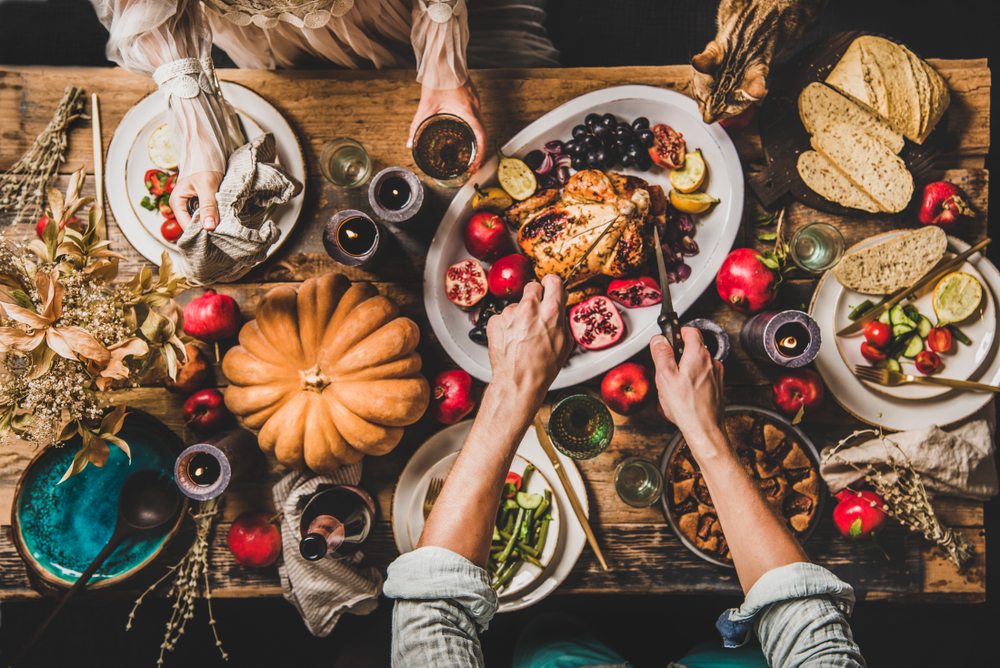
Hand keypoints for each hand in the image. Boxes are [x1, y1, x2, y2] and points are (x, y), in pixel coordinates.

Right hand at [169, 170, 223, 230]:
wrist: (208, 156)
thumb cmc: (204, 166)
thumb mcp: (207, 186)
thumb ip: (208, 206)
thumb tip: (208, 227)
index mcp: (177, 201)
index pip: (185, 225)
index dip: (198, 231)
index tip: (213, 235)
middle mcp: (181, 206)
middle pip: (193, 225)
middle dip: (206, 228)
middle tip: (220, 231)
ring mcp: (190, 206)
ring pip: (200, 221)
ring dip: (211, 222)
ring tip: (222, 224)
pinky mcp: (199, 206)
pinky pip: (206, 216)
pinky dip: (213, 217)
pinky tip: (221, 217)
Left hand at [407, 81, 488, 171]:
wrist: (444, 57)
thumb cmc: (438, 76)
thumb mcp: (426, 104)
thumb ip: (418, 125)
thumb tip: (411, 142)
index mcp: (468, 110)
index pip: (482, 137)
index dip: (480, 154)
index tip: (474, 165)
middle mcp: (476, 107)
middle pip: (484, 135)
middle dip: (480, 152)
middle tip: (472, 165)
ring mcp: (476, 103)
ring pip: (482, 127)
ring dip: (478, 142)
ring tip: (470, 154)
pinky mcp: (473, 99)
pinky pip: (478, 119)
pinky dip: (474, 131)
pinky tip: (466, 135)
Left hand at [486, 274, 571, 406]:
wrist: (518, 381)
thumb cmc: (542, 368)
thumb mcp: (565, 343)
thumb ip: (562, 319)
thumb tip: (559, 306)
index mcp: (550, 311)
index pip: (553, 281)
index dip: (551, 283)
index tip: (549, 285)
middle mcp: (529, 308)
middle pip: (533, 287)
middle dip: (536, 296)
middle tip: (537, 311)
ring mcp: (510, 314)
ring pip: (517, 305)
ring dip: (521, 315)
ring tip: (523, 336)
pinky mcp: (495, 321)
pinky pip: (504, 317)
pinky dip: (507, 325)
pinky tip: (512, 340)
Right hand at [650, 327, 727, 451]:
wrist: (704, 429)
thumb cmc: (686, 407)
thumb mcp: (665, 377)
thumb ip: (662, 354)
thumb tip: (659, 340)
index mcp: (698, 354)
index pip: (690, 330)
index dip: (677, 333)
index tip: (669, 341)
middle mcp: (711, 361)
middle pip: (693, 347)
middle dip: (679, 354)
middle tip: (667, 370)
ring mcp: (716, 374)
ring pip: (698, 362)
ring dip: (686, 368)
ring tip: (676, 386)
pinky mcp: (717, 385)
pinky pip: (703, 375)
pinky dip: (693, 379)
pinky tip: (685, 394)